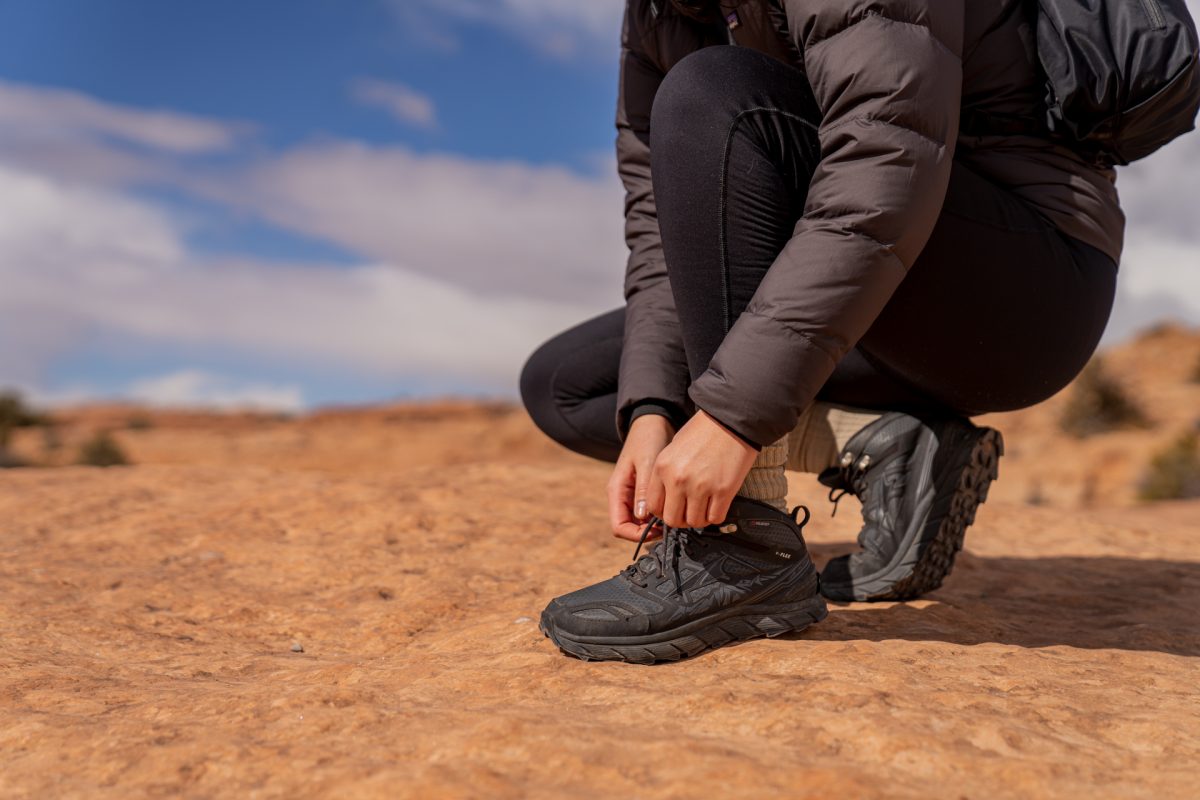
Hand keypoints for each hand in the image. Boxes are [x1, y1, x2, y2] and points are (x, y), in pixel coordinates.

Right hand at [607, 413, 673, 541]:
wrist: (653, 424)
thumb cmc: (648, 439)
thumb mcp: (647, 462)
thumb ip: (643, 489)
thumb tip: (642, 517)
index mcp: (617, 490)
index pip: (619, 526)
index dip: (636, 535)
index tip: (658, 531)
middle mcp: (622, 496)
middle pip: (629, 528)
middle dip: (647, 532)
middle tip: (670, 526)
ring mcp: (633, 495)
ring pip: (640, 523)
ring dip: (655, 525)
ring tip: (674, 516)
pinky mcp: (644, 492)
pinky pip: (649, 512)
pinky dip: (660, 514)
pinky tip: (674, 508)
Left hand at [646, 409, 756, 528]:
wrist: (730, 420)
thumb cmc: (703, 431)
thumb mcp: (673, 449)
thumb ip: (666, 475)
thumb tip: (666, 499)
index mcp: (662, 468)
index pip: (653, 506)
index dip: (663, 511)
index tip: (672, 509)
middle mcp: (678, 480)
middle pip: (672, 519)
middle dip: (680, 519)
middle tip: (689, 511)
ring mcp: (701, 487)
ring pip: (694, 522)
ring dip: (699, 518)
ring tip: (704, 507)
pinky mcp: (723, 491)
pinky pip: (715, 517)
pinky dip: (715, 515)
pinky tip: (717, 504)